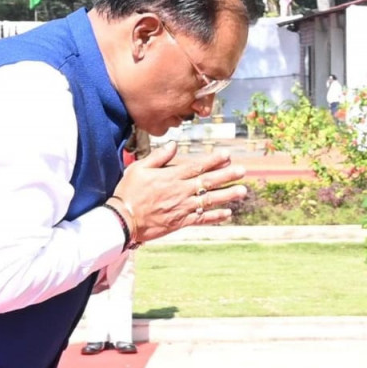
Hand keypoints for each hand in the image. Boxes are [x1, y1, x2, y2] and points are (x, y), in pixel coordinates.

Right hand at [110, 143, 246, 243]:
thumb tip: (174, 145)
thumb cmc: (128, 192)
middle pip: (208, 181)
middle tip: (242, 171)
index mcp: (171, 177)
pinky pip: (202, 219)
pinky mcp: (181, 222)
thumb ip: (158, 157)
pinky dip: (216, 216)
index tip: (227, 156)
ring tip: (242, 191)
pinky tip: (228, 213)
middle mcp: (180, 191)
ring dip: (227, 195)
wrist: (123, 220)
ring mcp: (182, 208)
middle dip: (227, 175)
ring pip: (209, 200)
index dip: (213, 161)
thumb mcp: (138, 168)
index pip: (196, 166)